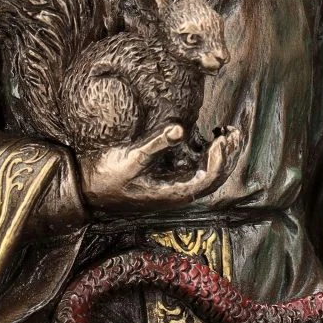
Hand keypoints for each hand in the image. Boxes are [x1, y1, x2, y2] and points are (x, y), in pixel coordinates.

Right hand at [78, 124, 241, 215]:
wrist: (88, 189)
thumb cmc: (107, 177)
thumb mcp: (130, 159)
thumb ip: (156, 145)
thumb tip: (179, 129)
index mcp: (174, 193)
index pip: (208, 179)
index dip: (219, 158)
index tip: (220, 137)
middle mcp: (179, 193)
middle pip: (216, 177)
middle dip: (228, 154)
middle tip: (234, 130)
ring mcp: (176, 186)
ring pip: (210, 173)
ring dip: (223, 154)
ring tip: (228, 130)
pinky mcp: (170, 178)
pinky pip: (200, 168)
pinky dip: (210, 153)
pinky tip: (211, 136)